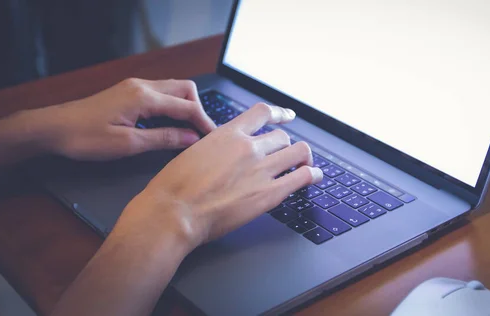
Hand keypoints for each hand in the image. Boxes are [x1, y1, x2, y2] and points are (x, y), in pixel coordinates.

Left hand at [38, 78, 215, 160]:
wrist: (53, 128)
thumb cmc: (85, 138)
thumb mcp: (127, 144)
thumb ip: (163, 139)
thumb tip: (190, 138)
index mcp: (143, 97)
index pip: (187, 106)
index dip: (204, 123)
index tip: (214, 139)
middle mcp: (142, 86)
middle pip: (185, 90)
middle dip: (199, 110)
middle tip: (202, 134)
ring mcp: (135, 87)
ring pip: (174, 90)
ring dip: (186, 107)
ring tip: (189, 131)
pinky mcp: (129, 92)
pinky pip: (161, 94)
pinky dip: (172, 107)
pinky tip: (170, 125)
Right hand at [117, 103, 323, 252]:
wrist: (174, 213)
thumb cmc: (173, 188)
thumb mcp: (192, 153)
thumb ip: (216, 148)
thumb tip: (224, 152)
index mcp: (227, 134)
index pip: (262, 113)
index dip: (278, 113)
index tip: (286, 116)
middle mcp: (248, 147)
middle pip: (281, 137)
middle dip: (283, 146)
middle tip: (284, 155)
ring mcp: (261, 169)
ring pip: (297, 152)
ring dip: (303, 157)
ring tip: (306, 164)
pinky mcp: (269, 194)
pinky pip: (303, 177)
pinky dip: (314, 175)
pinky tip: (315, 177)